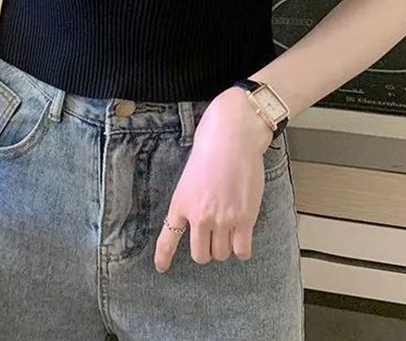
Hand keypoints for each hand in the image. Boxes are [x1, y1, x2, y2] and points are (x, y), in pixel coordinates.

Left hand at [153, 86, 273, 272]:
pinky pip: (242, 250)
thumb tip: (200, 219)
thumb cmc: (210, 149)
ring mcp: (222, 220)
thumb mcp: (190, 176)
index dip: (163, 256)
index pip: (168, 237)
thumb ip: (192, 200)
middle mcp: (199, 216)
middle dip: (206, 250)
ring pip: (222, 254)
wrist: (232, 137)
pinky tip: (242, 240)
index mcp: (180, 203)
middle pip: (201, 255)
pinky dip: (242, 249)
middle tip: (213, 238)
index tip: (160, 268)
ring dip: (225, 247)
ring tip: (230, 231)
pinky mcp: (245, 219)